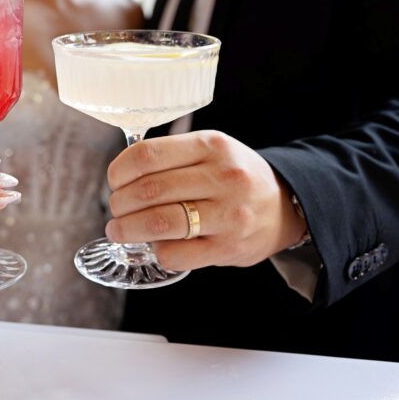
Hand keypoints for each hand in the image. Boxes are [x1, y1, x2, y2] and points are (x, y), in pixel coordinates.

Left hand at [105, 130, 307, 271]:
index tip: (114, 181)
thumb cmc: (236, 176)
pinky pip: (175, 254)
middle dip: (119, 203)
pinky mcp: (227, 248)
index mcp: (212, 145)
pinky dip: (155, 250)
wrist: (284, 205)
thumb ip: (173, 155)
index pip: (148, 155)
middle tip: (115, 208)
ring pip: (158, 223)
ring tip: (119, 229)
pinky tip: (154, 245)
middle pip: (148, 191)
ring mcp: (228, 215)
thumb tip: (121, 173)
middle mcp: (223, 177)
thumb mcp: (212, 149)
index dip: (119, 171)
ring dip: (128, 229)